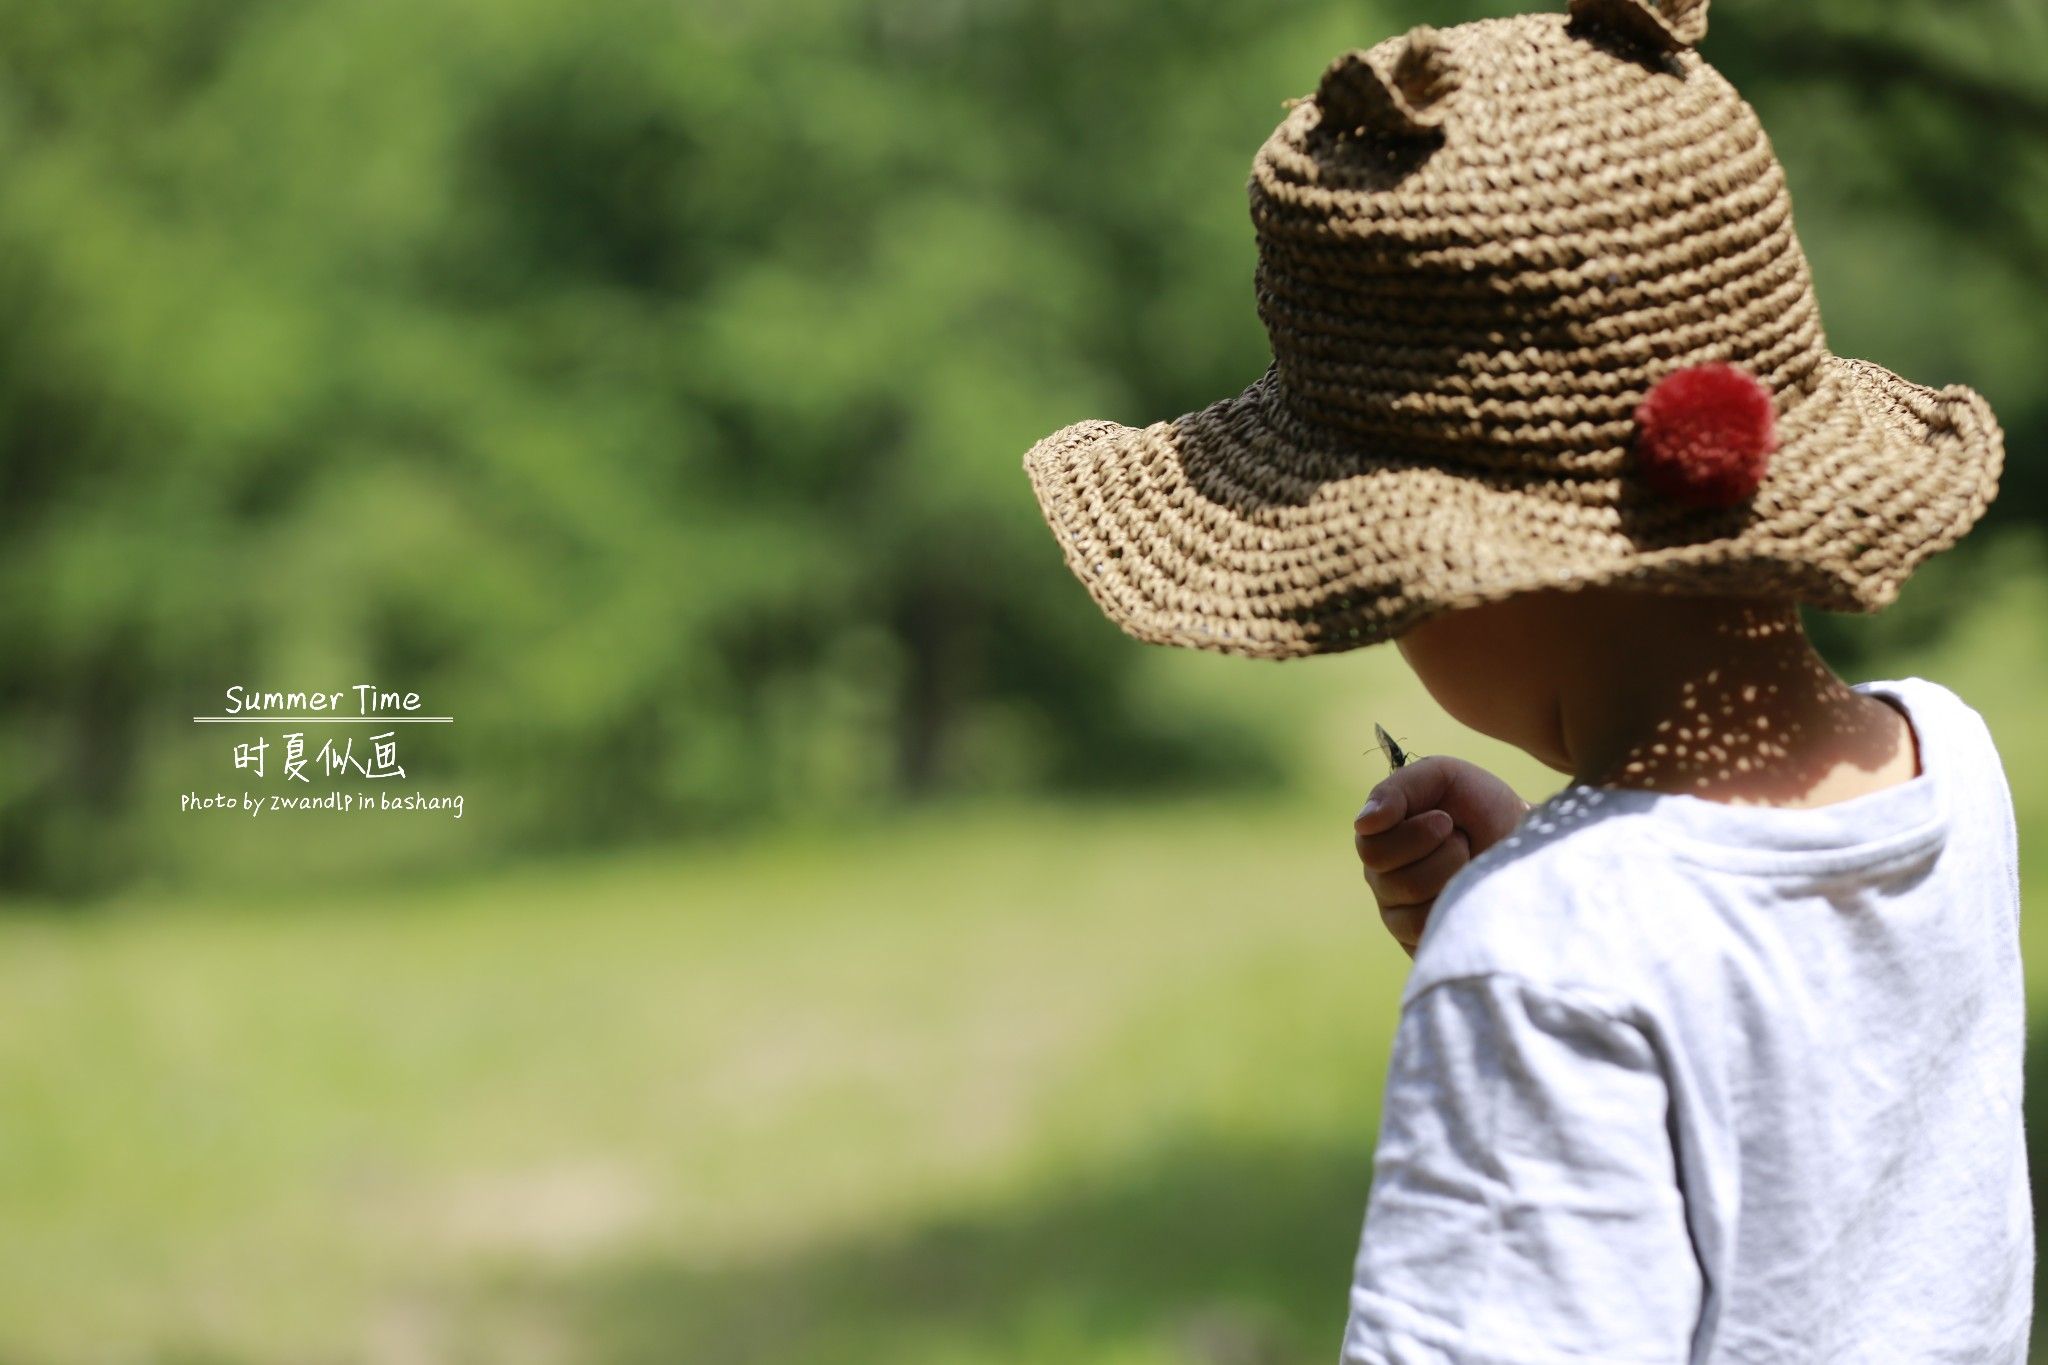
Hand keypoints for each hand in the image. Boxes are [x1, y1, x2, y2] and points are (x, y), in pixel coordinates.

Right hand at [1354, 756, 1529, 958]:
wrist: (1524, 839)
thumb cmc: (1480, 804)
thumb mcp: (1441, 777)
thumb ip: (1398, 789)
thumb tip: (1363, 823)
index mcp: (1377, 839)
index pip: (1371, 849)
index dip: (1414, 834)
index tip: (1445, 818)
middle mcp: (1380, 879)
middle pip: (1393, 881)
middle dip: (1442, 854)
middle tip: (1462, 840)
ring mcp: (1397, 915)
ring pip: (1412, 911)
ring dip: (1453, 879)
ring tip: (1468, 865)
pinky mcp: (1419, 942)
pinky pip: (1428, 936)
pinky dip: (1457, 909)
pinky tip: (1468, 892)